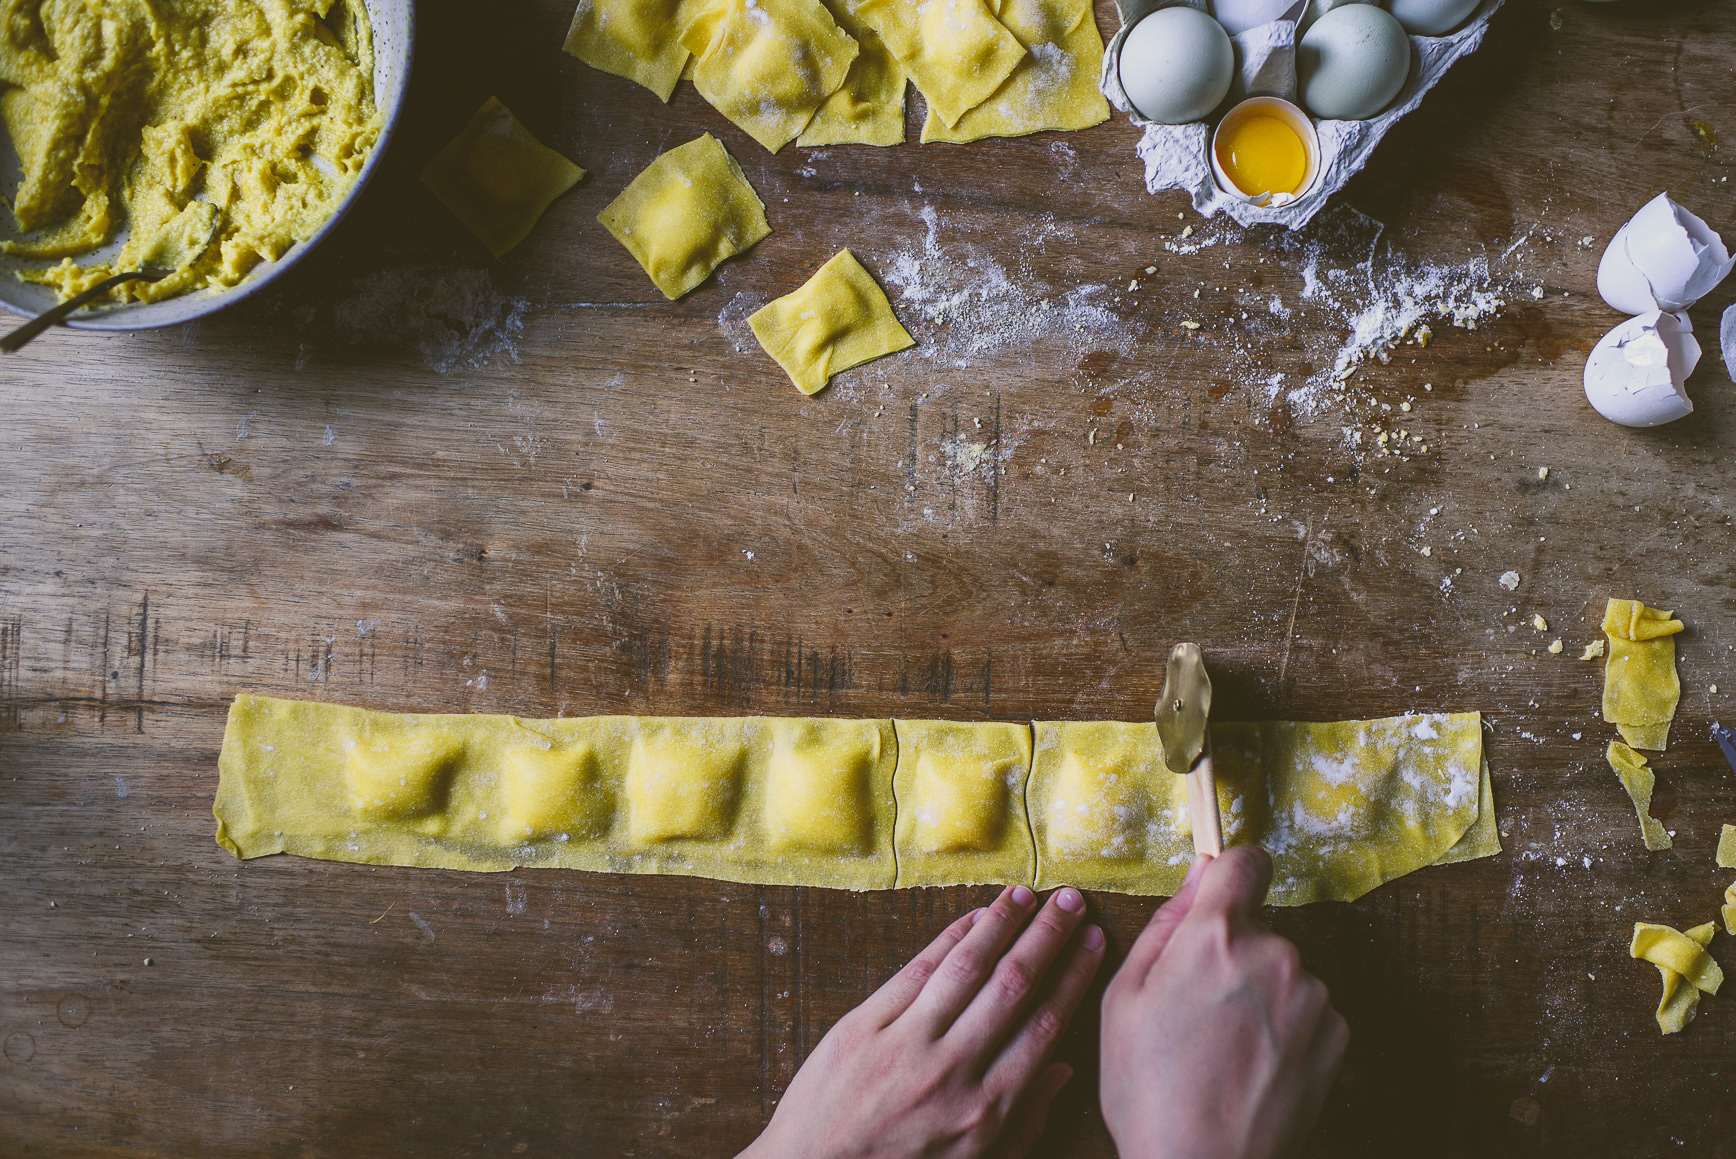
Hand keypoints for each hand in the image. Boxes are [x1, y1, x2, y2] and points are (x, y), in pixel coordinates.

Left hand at [739, 884, 1105, 1158]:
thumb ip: (1024, 1119)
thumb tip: (1063, 1069)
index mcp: (986, 1109)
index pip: (1045, 1026)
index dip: (1074, 977)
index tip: (1094, 943)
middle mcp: (951, 1070)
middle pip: (1013, 985)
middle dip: (1048, 937)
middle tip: (1071, 901)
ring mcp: (904, 1043)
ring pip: (966, 967)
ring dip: (1001, 923)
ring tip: (1026, 894)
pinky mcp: (862, 1025)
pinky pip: (915, 970)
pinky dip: (948, 938)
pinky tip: (972, 917)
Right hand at [1099, 846, 1347, 1158]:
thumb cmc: (1149, 1089)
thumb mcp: (1124, 997)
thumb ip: (1166, 923)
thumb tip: (1198, 872)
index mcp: (1216, 935)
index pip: (1244, 861)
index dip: (1229, 873)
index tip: (1221, 894)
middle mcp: (1275, 953)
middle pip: (1256, 928)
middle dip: (1231, 954)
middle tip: (1196, 1010)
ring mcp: (1312, 995)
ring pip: (1280, 971)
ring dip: (1259, 994)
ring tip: (1223, 1049)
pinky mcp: (1336, 1034)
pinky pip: (1306, 1009)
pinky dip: (1284, 1028)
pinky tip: (1252, 1066)